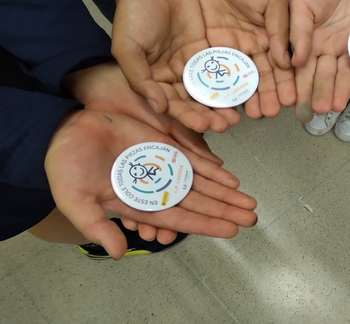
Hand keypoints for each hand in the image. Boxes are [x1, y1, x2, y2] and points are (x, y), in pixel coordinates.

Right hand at [45, 110, 257, 259]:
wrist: (62, 130)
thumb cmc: (65, 166)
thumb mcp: (76, 200)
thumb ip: (97, 226)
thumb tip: (118, 254)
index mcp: (140, 204)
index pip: (181, 218)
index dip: (207, 224)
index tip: (233, 230)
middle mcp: (156, 188)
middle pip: (199, 202)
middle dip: (226, 210)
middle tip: (253, 217)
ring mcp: (162, 165)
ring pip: (201, 182)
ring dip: (226, 192)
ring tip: (249, 201)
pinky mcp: (162, 143)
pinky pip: (192, 157)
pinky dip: (212, 167)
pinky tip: (230, 177)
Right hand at [110, 0, 239, 131]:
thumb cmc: (133, 14)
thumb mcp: (127, 48)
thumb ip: (140, 79)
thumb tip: (159, 107)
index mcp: (153, 79)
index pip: (172, 104)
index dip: (187, 116)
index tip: (204, 125)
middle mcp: (173, 75)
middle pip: (194, 100)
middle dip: (210, 113)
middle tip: (228, 123)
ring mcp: (191, 62)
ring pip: (209, 87)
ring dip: (222, 101)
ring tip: (238, 113)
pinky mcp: (206, 48)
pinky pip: (219, 66)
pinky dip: (229, 78)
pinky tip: (243, 88)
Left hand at [184, 0, 294, 118]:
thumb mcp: (272, 1)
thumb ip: (280, 30)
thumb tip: (288, 61)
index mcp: (272, 39)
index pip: (281, 66)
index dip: (286, 83)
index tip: (290, 100)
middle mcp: (253, 50)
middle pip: (261, 78)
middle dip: (266, 96)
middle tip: (269, 113)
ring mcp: (231, 51)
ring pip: (240, 80)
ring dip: (246, 97)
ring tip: (251, 114)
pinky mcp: (211, 50)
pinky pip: (217, 72)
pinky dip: (222, 87)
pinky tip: (226, 102)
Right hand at [290, 0, 349, 119]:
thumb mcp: (302, 4)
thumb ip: (298, 32)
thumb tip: (293, 61)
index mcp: (310, 46)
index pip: (304, 72)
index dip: (301, 88)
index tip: (299, 104)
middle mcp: (330, 52)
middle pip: (326, 77)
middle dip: (324, 93)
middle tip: (323, 109)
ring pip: (347, 74)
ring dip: (344, 89)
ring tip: (342, 103)